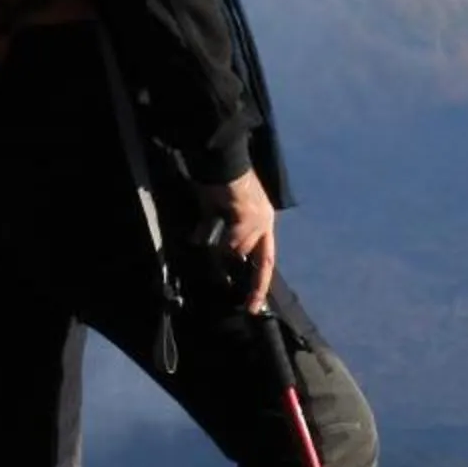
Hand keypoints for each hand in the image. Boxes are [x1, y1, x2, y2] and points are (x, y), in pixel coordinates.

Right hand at [199, 170, 276, 313]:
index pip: (265, 256)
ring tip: (208, 236)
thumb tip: (202, 242)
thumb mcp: (219, 208)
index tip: (255, 302)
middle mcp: (265, 222)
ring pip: (237, 251)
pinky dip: (214, 238)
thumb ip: (216, 228)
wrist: (220, 158)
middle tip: (251, 307)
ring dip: (219, 248)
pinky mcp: (247, 217)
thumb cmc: (217, 179)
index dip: (260, 280)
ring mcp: (258, 220)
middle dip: (256, 287)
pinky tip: (204, 228)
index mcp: (263, 220)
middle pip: (261, 261)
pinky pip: (228, 241)